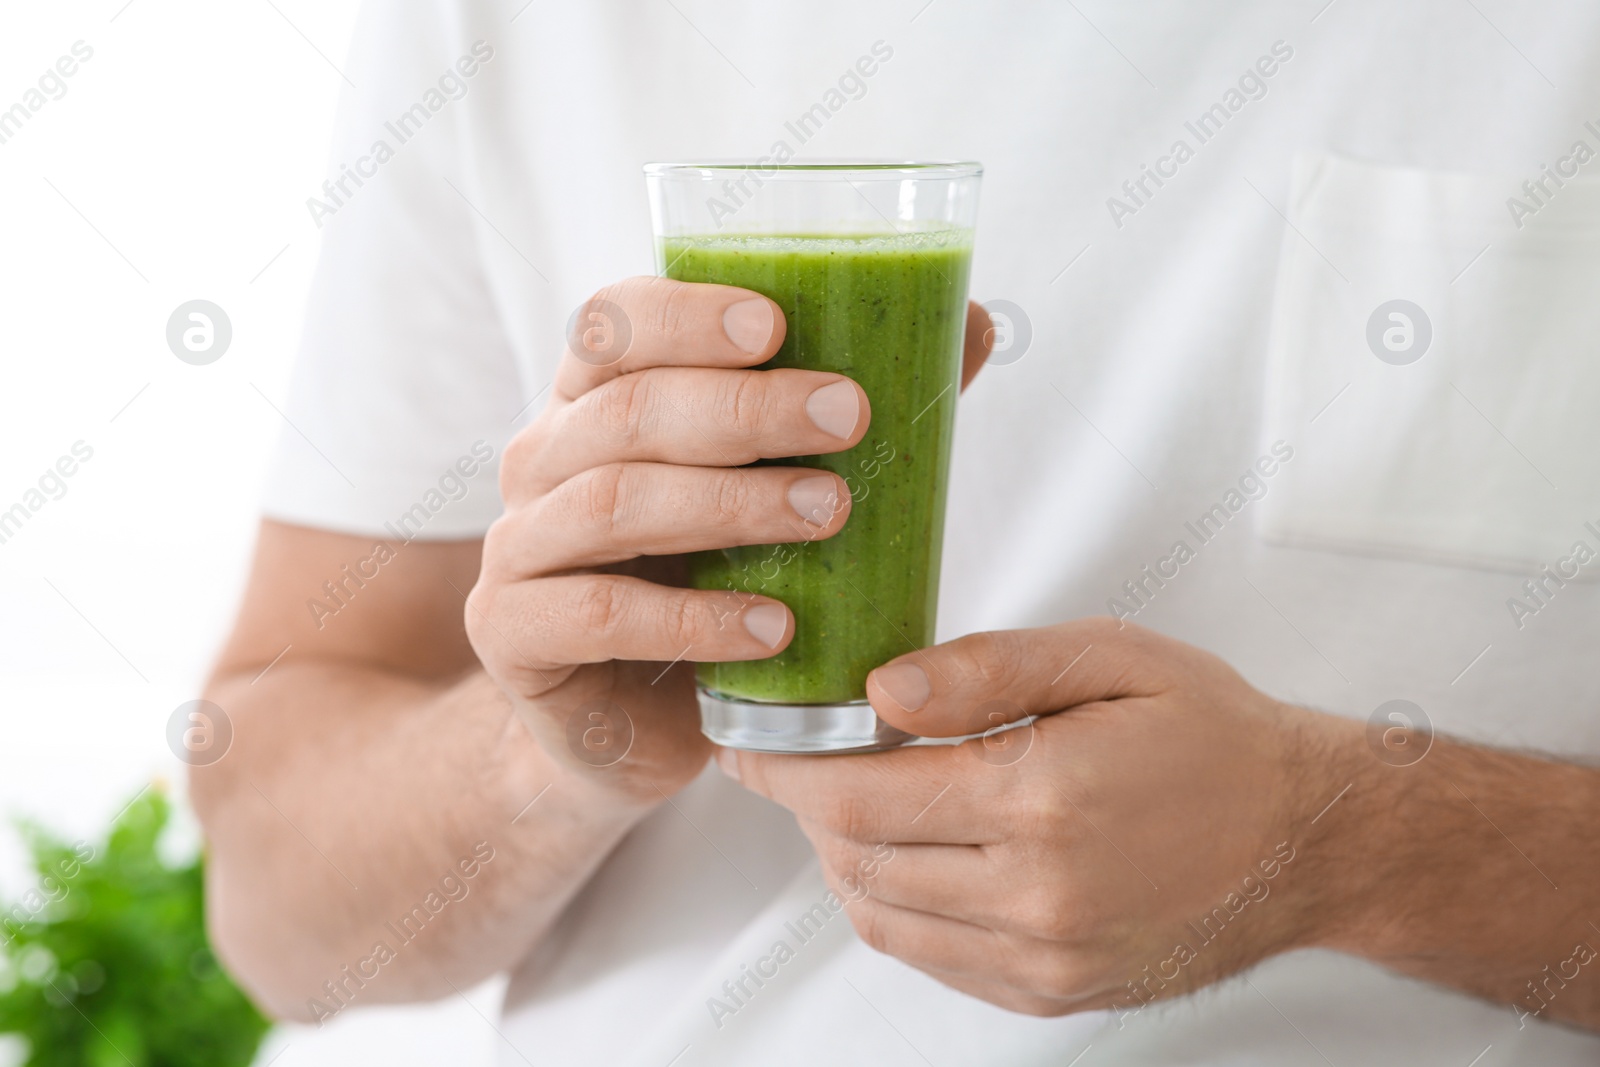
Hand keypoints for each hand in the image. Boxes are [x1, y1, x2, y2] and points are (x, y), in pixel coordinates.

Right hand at [468, 276, 993, 806]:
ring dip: (731, 504)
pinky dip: (694, 619)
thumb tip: (976, 324)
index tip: (778, 322)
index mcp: (594, 402)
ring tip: (830, 514)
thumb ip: (848, 411)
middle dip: (743, 407)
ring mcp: (519, 548)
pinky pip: (600, 615)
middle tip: (848, 418)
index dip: (685, 313)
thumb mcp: (766, 490)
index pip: (614, 323)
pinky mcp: (514, 634)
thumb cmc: (704, 583)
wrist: (625, 723)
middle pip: (628, 410)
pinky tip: (774, 625)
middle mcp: (543, 461)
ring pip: (612, 503)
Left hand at [722, 619, 1343, 1017]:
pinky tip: (914, 855)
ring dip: (845, 857)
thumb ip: (988, 670)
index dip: (785, 769)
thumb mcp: (1110, 660)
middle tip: (808, 757)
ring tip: (859, 801)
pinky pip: (931, 956)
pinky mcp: (1052, 992)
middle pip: (858, 857)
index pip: (859, 795)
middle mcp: (1038, 894)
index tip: (751, 744)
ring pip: (882, 915)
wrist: (1306, 838)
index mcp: (1044, 799)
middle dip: (811, 806)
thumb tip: (883, 692)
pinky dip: (895, 905)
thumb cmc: (1215, 738)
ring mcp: (1044, 957)